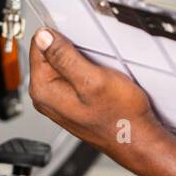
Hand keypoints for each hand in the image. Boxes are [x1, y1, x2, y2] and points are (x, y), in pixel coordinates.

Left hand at [28, 27, 162, 161]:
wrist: (137, 139)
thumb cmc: (120, 117)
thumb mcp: (93, 80)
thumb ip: (64, 57)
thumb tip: (42, 37)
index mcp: (43, 90)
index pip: (37, 45)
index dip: (59, 37)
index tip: (77, 41)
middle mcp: (46, 97)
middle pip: (49, 54)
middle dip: (71, 49)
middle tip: (93, 60)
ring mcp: (59, 101)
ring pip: (64, 64)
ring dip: (81, 61)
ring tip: (99, 71)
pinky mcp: (72, 102)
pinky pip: (74, 76)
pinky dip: (87, 71)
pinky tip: (101, 79)